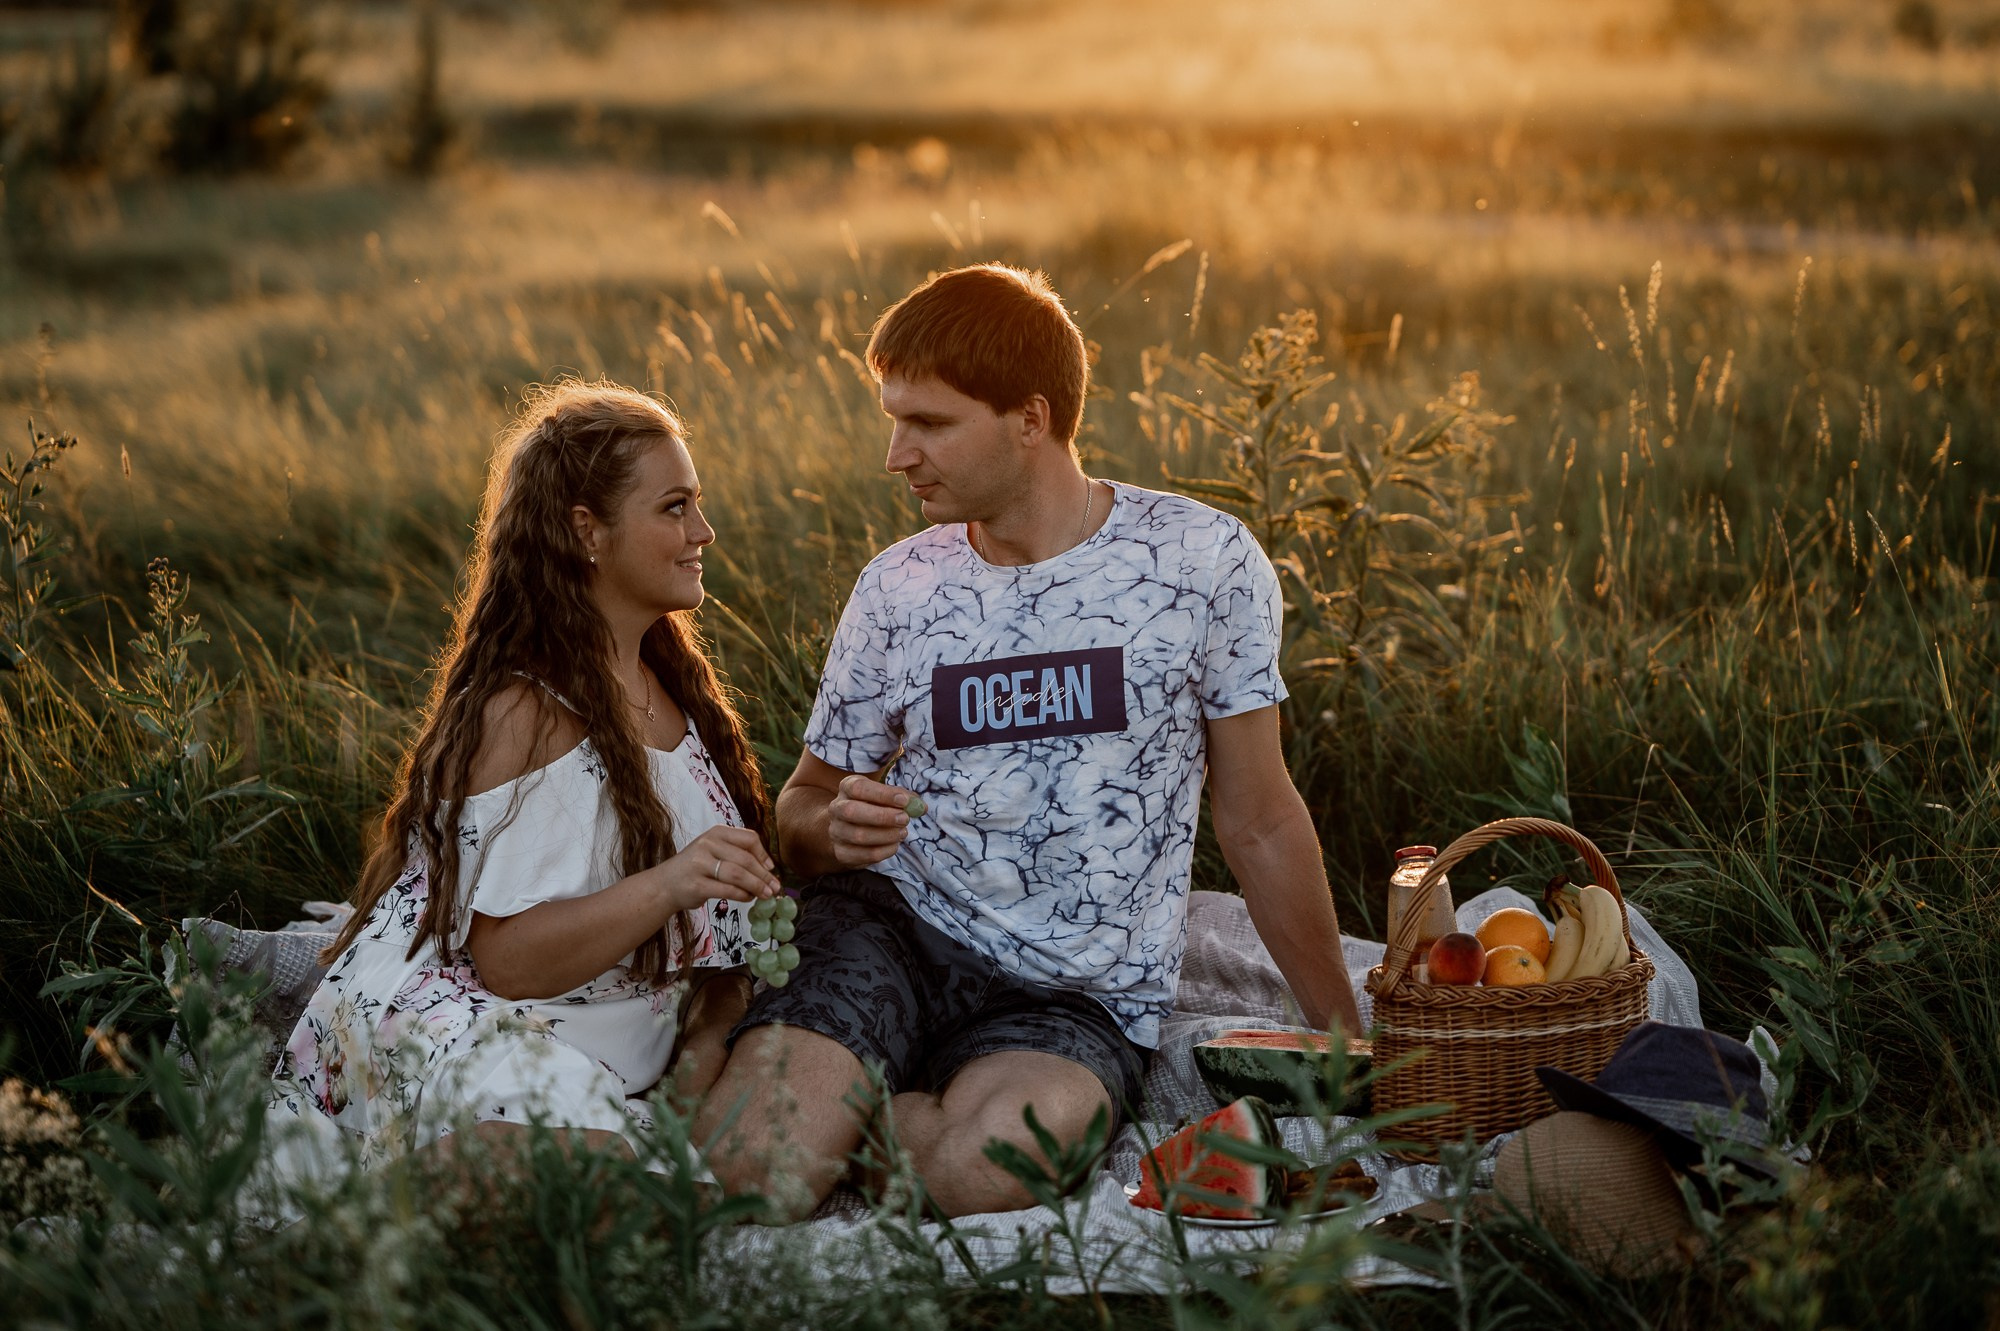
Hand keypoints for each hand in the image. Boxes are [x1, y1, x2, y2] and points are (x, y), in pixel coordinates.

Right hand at [653, 825, 780, 912]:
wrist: (665, 884)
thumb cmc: (696, 868)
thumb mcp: (714, 851)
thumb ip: (738, 854)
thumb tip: (769, 869)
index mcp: (716, 832)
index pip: (749, 839)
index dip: (764, 855)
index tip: (771, 868)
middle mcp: (707, 844)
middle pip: (745, 859)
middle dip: (764, 875)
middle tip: (775, 887)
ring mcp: (700, 864)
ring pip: (738, 875)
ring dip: (757, 886)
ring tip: (766, 895)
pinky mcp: (697, 885)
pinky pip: (727, 890)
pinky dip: (743, 895)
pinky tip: (749, 898)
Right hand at [827, 773, 916, 867]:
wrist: (848, 829)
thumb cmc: (872, 806)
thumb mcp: (885, 796)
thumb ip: (904, 798)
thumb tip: (920, 807)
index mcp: (847, 787)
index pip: (859, 788)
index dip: (882, 794)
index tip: (904, 801)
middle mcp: (836, 808)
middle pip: (852, 811)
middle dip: (882, 816)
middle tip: (904, 819)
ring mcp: (836, 831)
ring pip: (858, 836)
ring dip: (886, 835)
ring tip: (902, 833)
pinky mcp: (841, 852)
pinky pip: (863, 855)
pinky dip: (883, 851)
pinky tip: (894, 845)